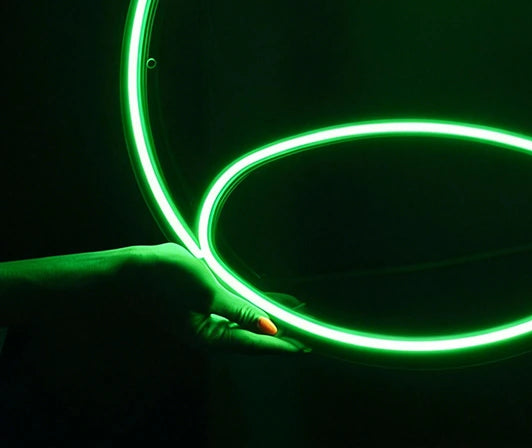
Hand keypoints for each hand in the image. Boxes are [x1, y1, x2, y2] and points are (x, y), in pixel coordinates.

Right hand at [122, 243, 308, 354]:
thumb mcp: (209, 293)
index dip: (283, 345)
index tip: (307, 346)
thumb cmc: (169, 278)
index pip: (256, 345)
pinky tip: (267, 303)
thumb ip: (239, 310)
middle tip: (311, 335)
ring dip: (272, 321)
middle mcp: (211, 334)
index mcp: (210, 337)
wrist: (134, 269)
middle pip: (255, 339)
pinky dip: (255, 309)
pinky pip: (237, 313)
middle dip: (283, 336)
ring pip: (248, 325)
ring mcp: (206, 322)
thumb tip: (268, 326)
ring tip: (298, 316)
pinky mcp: (204, 308)